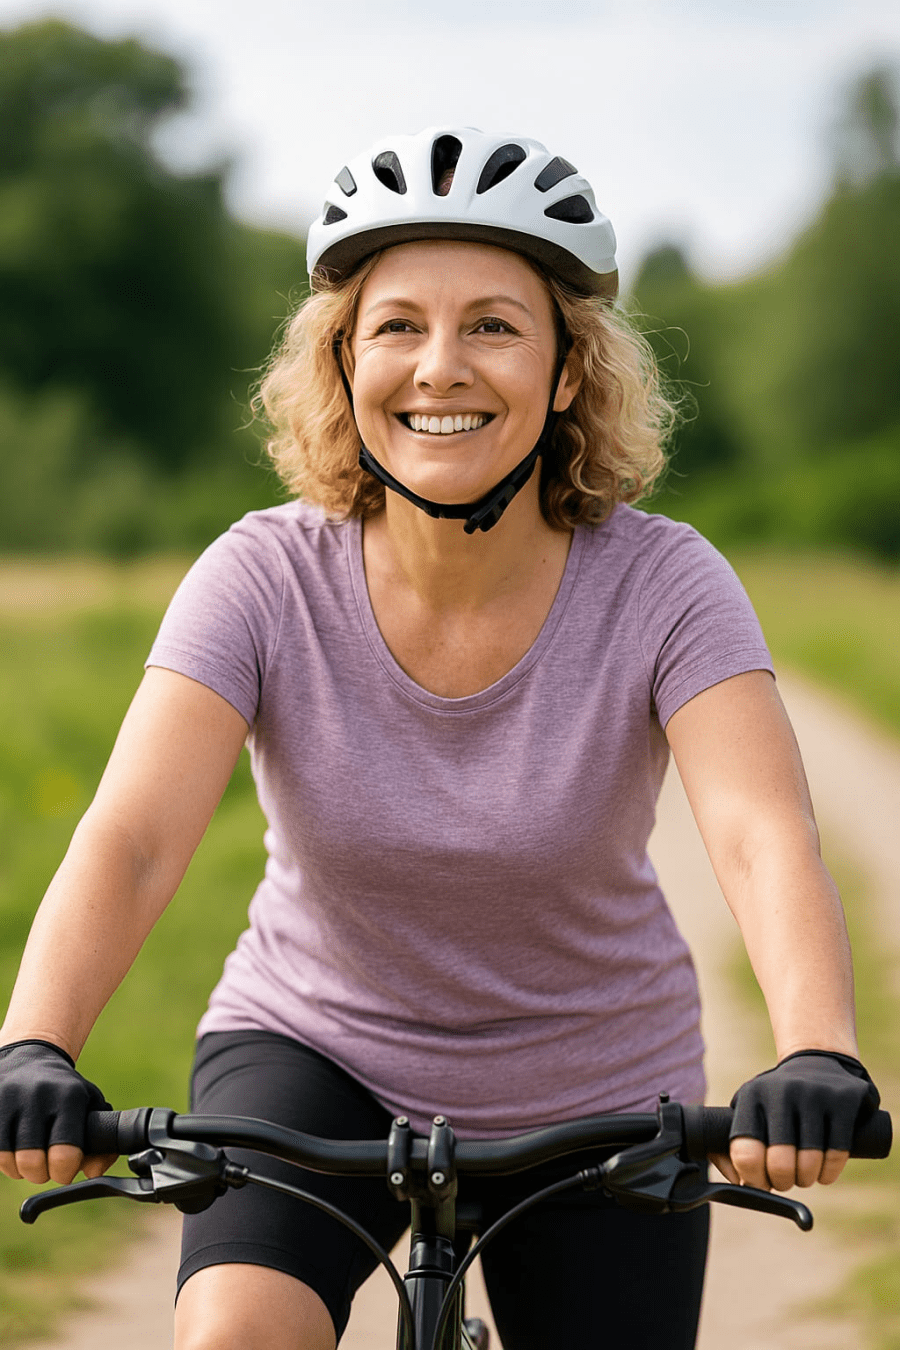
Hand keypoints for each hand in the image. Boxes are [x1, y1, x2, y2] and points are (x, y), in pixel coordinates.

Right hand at [0, 1039, 114, 1183]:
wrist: (31, 1059)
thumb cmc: (65, 1092)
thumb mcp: (90, 1105)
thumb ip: (102, 1141)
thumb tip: (95, 1173)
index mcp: (69, 1096)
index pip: (64, 1153)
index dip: (65, 1172)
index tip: (66, 1170)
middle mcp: (38, 1096)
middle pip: (32, 1163)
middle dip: (41, 1174)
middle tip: (46, 1166)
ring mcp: (9, 1100)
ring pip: (8, 1161)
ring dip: (19, 1169)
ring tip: (29, 1157)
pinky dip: (3, 1160)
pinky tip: (13, 1150)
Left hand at [712, 1051, 879, 1191]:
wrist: (818, 1061)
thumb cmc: (777, 1101)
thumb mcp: (751, 1110)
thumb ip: (734, 1147)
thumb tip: (739, 1183)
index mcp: (752, 1096)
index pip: (746, 1152)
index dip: (754, 1178)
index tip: (762, 1182)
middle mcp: (781, 1092)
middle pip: (780, 1164)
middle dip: (783, 1182)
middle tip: (785, 1180)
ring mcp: (814, 1094)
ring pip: (809, 1164)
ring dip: (806, 1179)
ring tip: (804, 1173)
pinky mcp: (843, 1100)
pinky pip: (836, 1155)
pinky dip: (828, 1173)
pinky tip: (823, 1170)